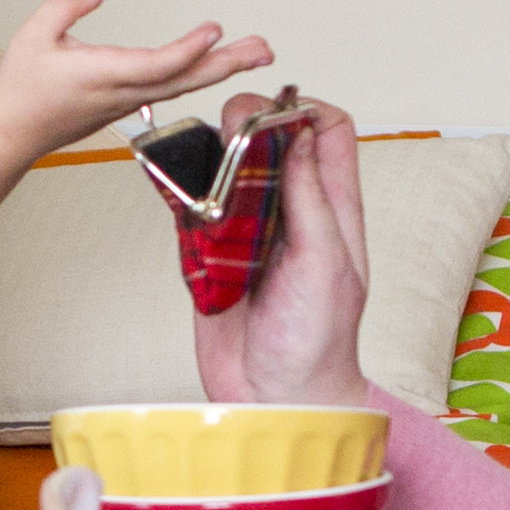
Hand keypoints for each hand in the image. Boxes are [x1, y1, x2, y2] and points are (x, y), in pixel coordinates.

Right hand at [0, 0, 275, 160]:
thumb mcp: (34, 33)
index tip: (214, 31)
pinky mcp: (128, 105)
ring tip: (254, 53)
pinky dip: (199, 74)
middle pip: (185, 80)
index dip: (188, 50)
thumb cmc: (21, 87)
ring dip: (221, 68)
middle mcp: (123, 93)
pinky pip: (172, 89)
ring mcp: (129, 102)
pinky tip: (217, 64)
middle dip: (227, 64)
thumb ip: (68, 4)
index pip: (156, 65)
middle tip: (264, 49)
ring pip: (183, 86)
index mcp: (102, 76)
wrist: (11, 133)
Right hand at [191, 93, 382, 410]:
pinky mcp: (210, 252)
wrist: (276, 400)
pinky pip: (193, 207)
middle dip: (246, 124)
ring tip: (202, 165)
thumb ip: (311, 199)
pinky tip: (177, 184)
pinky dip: (181, 190)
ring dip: (210, 158)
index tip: (274, 114)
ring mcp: (248, 230)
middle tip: (226, 135)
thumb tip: (298, 135)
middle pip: (269, 140)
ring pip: (227, 168)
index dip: (303, 109)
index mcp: (332, 209)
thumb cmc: (317, 342)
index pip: (328, 131)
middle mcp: (291, 211)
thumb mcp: (327, 264)